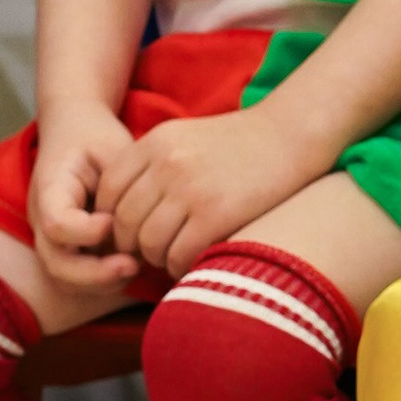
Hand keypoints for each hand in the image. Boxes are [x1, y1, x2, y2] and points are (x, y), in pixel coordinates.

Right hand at [30, 103, 146, 292]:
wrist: (75, 132)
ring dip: (102, 282)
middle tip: (132, 265)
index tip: (114, 220)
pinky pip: (79, 279)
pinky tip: (133, 265)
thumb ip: (119, 186)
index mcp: (50, 189)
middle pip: (56, 264)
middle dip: (96, 274)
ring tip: (136, 266)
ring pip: (66, 279)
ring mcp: (51, 238)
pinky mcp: (67, 249)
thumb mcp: (110, 149)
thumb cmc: (97, 139)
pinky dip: (105, 281)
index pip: (56, 224)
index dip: (86, 231)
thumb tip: (128, 227)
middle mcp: (42, 220)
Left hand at [98, 103, 319, 276]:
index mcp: (155, 143)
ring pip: (148, 243)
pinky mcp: (216, 214)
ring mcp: (190, 190)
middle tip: (150, 252)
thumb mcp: (186, 137)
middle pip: (123, 221)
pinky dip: (180, 266)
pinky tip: (193, 262)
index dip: (112, 218)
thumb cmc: (241, 142)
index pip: (108, 191)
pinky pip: (178, 254)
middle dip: (132, 245)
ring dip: (157, 259)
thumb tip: (122, 212)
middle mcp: (166, 165)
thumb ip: (152, 165)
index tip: (130, 230)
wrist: (292, 134)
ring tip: (173, 258)